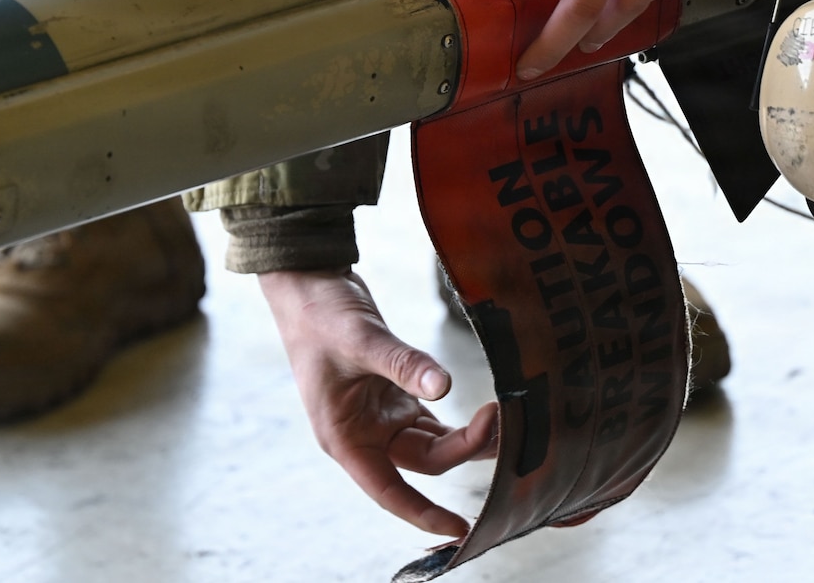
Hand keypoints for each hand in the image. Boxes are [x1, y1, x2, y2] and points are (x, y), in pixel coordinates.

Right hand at [258, 269, 498, 536]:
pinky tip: (488, 411)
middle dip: (466, 447)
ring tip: (504, 415)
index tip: (459, 528)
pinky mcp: (396, 398)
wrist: (309, 285)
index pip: (390, 491)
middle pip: (426, 460)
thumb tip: (444, 386)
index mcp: (345, 438)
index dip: (423, 514)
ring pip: (436, 444)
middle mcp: (365, 436)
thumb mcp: (361, 340)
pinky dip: (461, 421)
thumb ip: (403, 364)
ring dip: (470, 436)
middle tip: (500, 417)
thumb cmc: (319, 317)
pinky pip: (436, 422)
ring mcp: (382, 418)